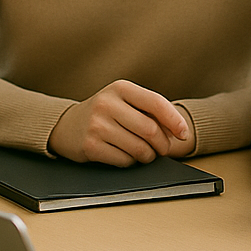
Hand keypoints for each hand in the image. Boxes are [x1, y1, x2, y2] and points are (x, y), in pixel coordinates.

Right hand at [48, 79, 193, 165]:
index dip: (175, 121)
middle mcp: (107, 104)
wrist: (66, 125)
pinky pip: (124, 160)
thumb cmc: (104, 113)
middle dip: (163, 144)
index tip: (183, 134)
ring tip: (146, 153)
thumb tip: (178, 131)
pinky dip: (131, 162)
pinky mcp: (90, 146)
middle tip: (163, 149)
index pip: (156, 103)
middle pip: (150, 130)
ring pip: (139, 148)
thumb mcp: (123, 101)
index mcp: (120, 88)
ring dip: (148, 156)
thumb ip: (149, 110)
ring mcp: (97, 125)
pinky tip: (126, 155)